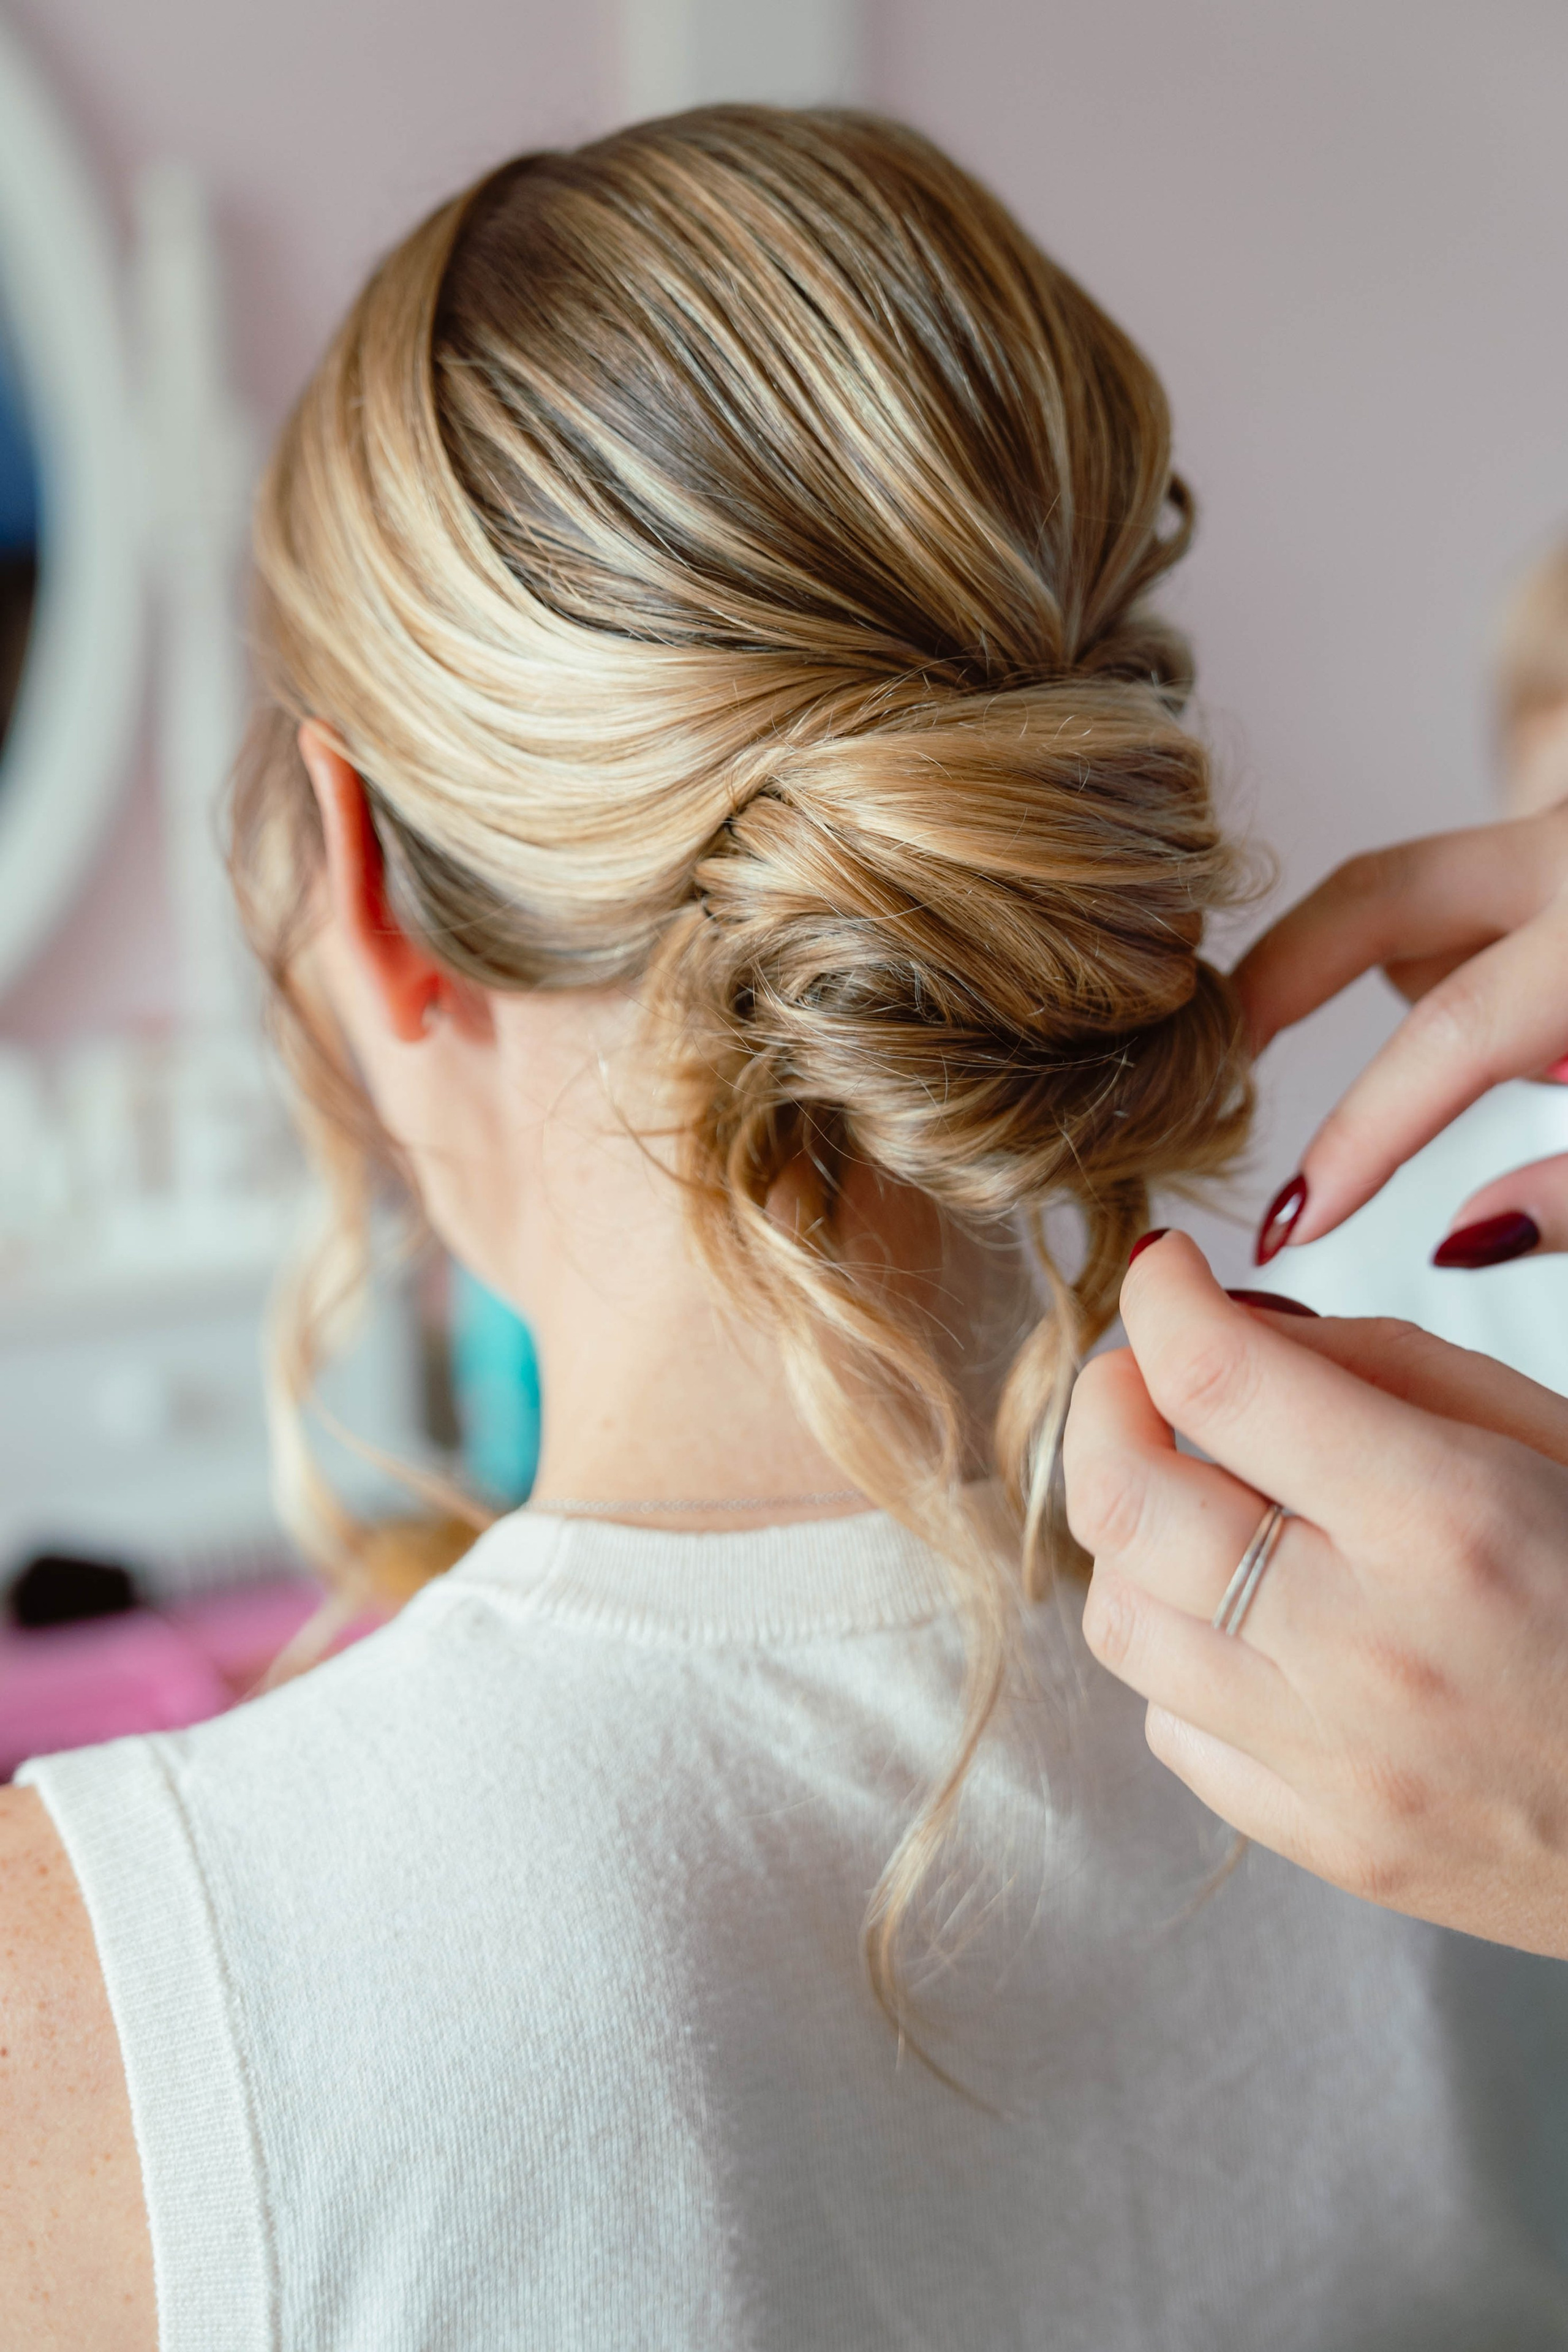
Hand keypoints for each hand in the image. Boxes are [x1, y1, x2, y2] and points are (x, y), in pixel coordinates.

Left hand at [1062, 1231, 1567, 1954]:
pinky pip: (1170, 1728)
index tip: (1164, 1277)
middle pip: (1121, 1500)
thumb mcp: (1542, 1431)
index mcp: (1446, 1521)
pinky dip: (1183, 1655)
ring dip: (1132, 1535)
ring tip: (1195, 1501)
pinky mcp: (1325, 1841)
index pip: (1216, 1378)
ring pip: (1118, 1618)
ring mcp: (1337, 1762)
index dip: (1159, 1300)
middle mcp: (1368, 1647)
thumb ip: (1376, 1363)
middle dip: (1104, 1407)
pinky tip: (1246, 1621)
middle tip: (1139, 1376)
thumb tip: (1224, 1318)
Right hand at [1234, 803, 1567, 1258]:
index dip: (1359, 1137)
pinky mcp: (1560, 843)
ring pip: (1429, 909)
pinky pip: (1478, 906)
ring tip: (1475, 1081)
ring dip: (1413, 987)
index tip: (1292, 1222)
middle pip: (1371, 896)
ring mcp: (1563, 832)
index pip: (1449, 1038)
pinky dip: (1471, 971)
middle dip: (1275, 980)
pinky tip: (1535, 1036)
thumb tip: (1458, 1242)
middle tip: (1208, 1062)